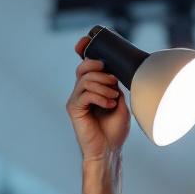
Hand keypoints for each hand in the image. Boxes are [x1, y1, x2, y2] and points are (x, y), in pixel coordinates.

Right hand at [68, 36, 130, 159]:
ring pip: (85, 79)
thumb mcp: (121, 103)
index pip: (86, 65)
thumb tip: (113, 72)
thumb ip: (114, 87)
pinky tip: (109, 104)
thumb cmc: (115, 130)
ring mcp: (76, 100)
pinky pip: (84, 94)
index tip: (87, 43)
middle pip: (84, 67)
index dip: (86, 52)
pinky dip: (100, 96)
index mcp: (92, 88)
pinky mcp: (73, 109)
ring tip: (113, 98)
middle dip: (100, 70)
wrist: (109, 150)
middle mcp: (81, 92)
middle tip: (113, 82)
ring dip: (104, 86)